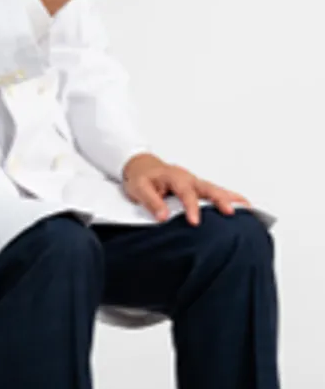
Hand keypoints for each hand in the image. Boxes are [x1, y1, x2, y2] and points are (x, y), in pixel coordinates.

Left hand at [121, 153, 252, 225]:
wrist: (140, 166)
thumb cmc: (141, 177)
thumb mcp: (139, 188)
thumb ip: (151, 201)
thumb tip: (163, 216)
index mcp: (174, 177)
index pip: (185, 193)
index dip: (191, 207)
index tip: (194, 222)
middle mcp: (188, 178)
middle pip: (207, 188)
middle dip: (220, 200)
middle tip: (231, 212)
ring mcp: (195, 182)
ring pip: (215, 190)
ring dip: (231, 198)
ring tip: (249, 208)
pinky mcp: (197, 188)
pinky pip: (215, 192)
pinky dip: (229, 198)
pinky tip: (243, 206)